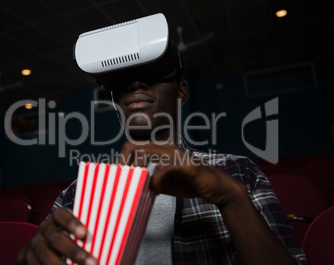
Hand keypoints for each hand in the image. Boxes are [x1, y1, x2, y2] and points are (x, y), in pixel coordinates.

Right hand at [16, 207, 97, 264]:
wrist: (39, 246)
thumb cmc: (66, 238)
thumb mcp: (73, 231)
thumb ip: (85, 234)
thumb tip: (110, 238)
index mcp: (55, 218)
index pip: (61, 215)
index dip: (72, 222)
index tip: (84, 233)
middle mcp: (42, 230)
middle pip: (55, 238)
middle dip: (74, 251)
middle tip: (93, 263)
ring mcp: (32, 245)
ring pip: (44, 255)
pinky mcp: (23, 259)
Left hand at [116, 141, 244, 208]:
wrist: (217, 188)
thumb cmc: (192, 183)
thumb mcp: (166, 184)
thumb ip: (151, 182)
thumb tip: (135, 186)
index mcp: (161, 149)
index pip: (134, 145)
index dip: (122, 157)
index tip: (116, 172)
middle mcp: (167, 147)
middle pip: (135, 145)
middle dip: (123, 160)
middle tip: (119, 176)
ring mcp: (177, 154)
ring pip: (147, 152)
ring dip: (136, 168)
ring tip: (133, 182)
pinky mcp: (186, 164)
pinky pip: (164, 168)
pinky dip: (156, 179)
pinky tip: (156, 188)